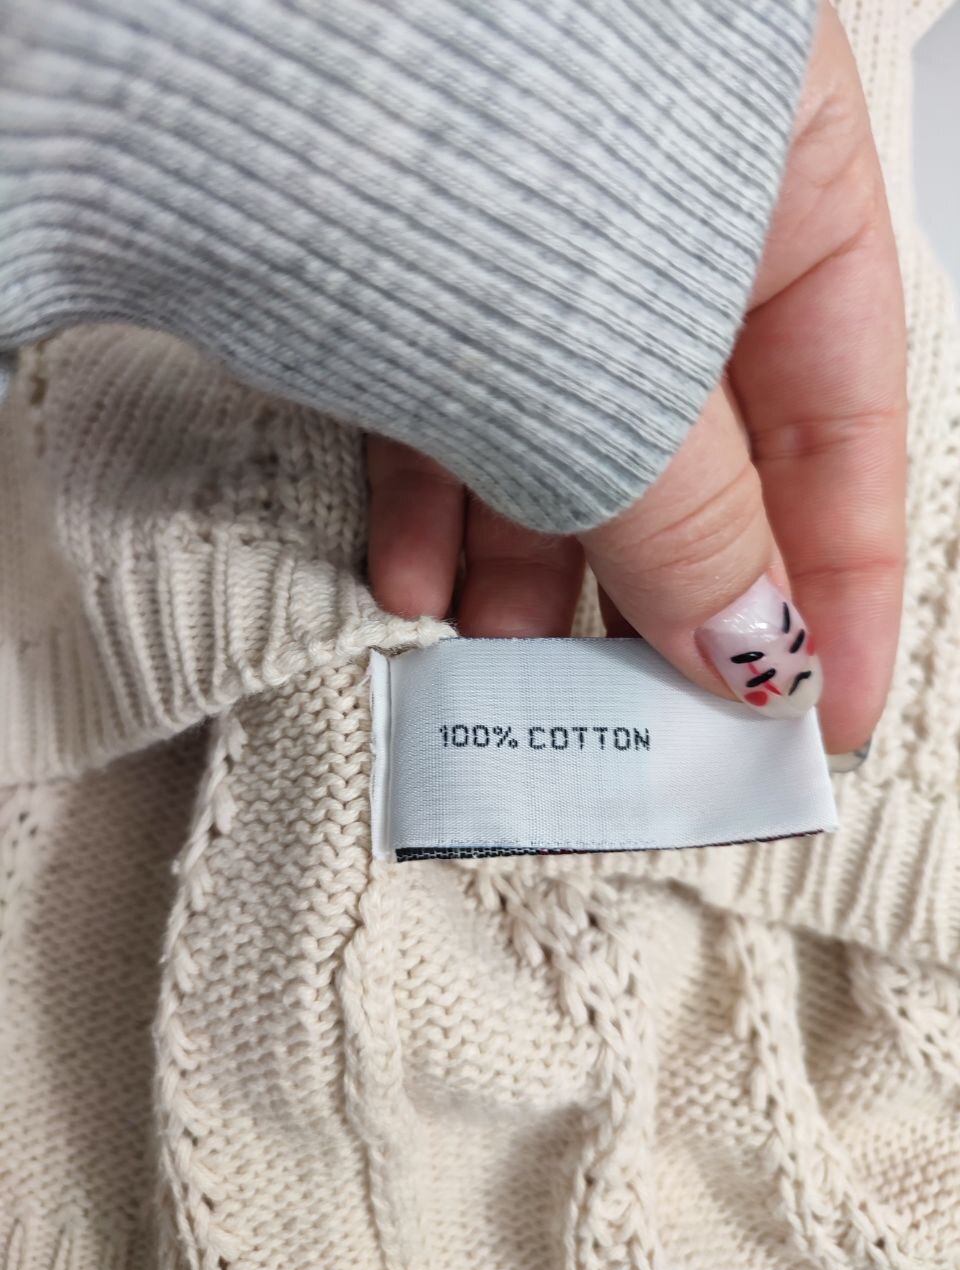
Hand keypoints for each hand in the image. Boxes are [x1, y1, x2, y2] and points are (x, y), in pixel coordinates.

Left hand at [366, 1, 904, 754]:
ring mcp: (526, 210)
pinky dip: (438, 502)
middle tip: (648, 711)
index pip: (843, 401)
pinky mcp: (402, 244)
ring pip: (560, 427)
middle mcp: (660, 177)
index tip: (819, 703)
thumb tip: (751, 646)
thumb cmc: (447, 119)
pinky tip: (416, 585)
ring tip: (504, 666)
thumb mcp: (616, 366)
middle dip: (666, 589)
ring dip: (532, 566)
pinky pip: (450, 395)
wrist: (196, 28)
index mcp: (778, 158)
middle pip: (697, 431)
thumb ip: (696, 518)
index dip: (840, 572)